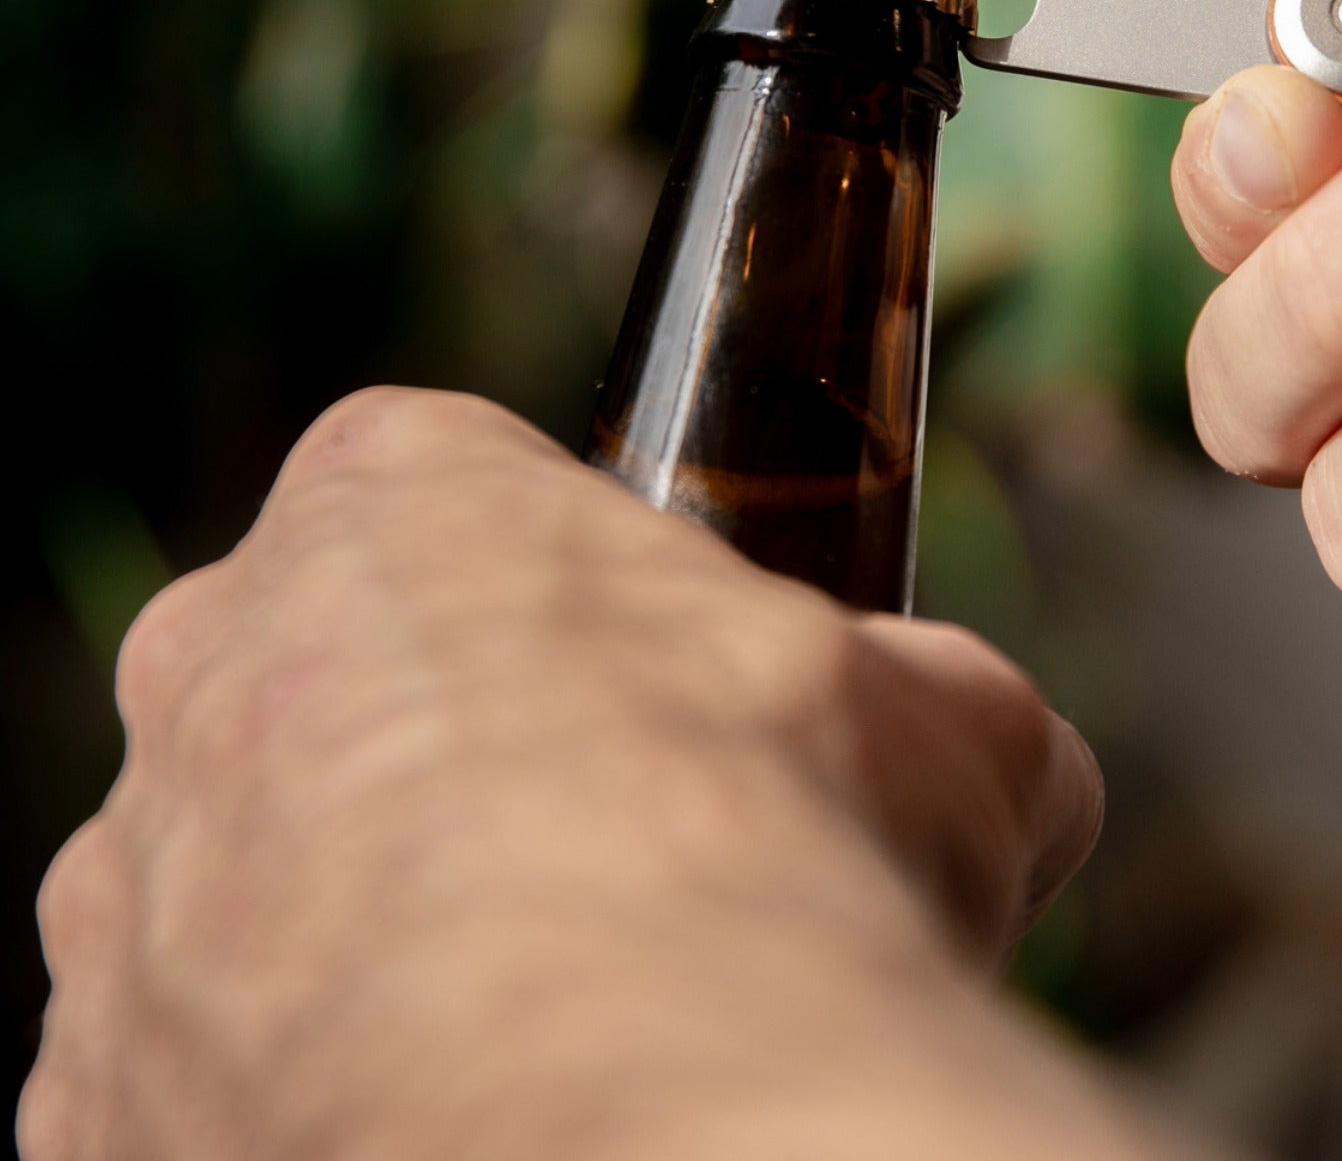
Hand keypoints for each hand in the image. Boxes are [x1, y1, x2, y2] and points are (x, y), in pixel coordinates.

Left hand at [23, 389, 1135, 1160]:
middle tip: (602, 862)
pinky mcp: (94, 1108)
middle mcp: (211, 660)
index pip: (455, 485)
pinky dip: (306, 1099)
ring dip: (362, 941)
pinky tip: (458, 1121)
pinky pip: (203, 1074)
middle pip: (327, 677)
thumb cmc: (781, 852)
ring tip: (540, 1026)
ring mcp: (126, 894)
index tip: (656, 681)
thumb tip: (1007, 759)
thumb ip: (932, 705)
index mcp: (393, 491)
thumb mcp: (945, 727)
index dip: (568, 586)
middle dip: (444, 753)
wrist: (656, 1118)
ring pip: (245, 887)